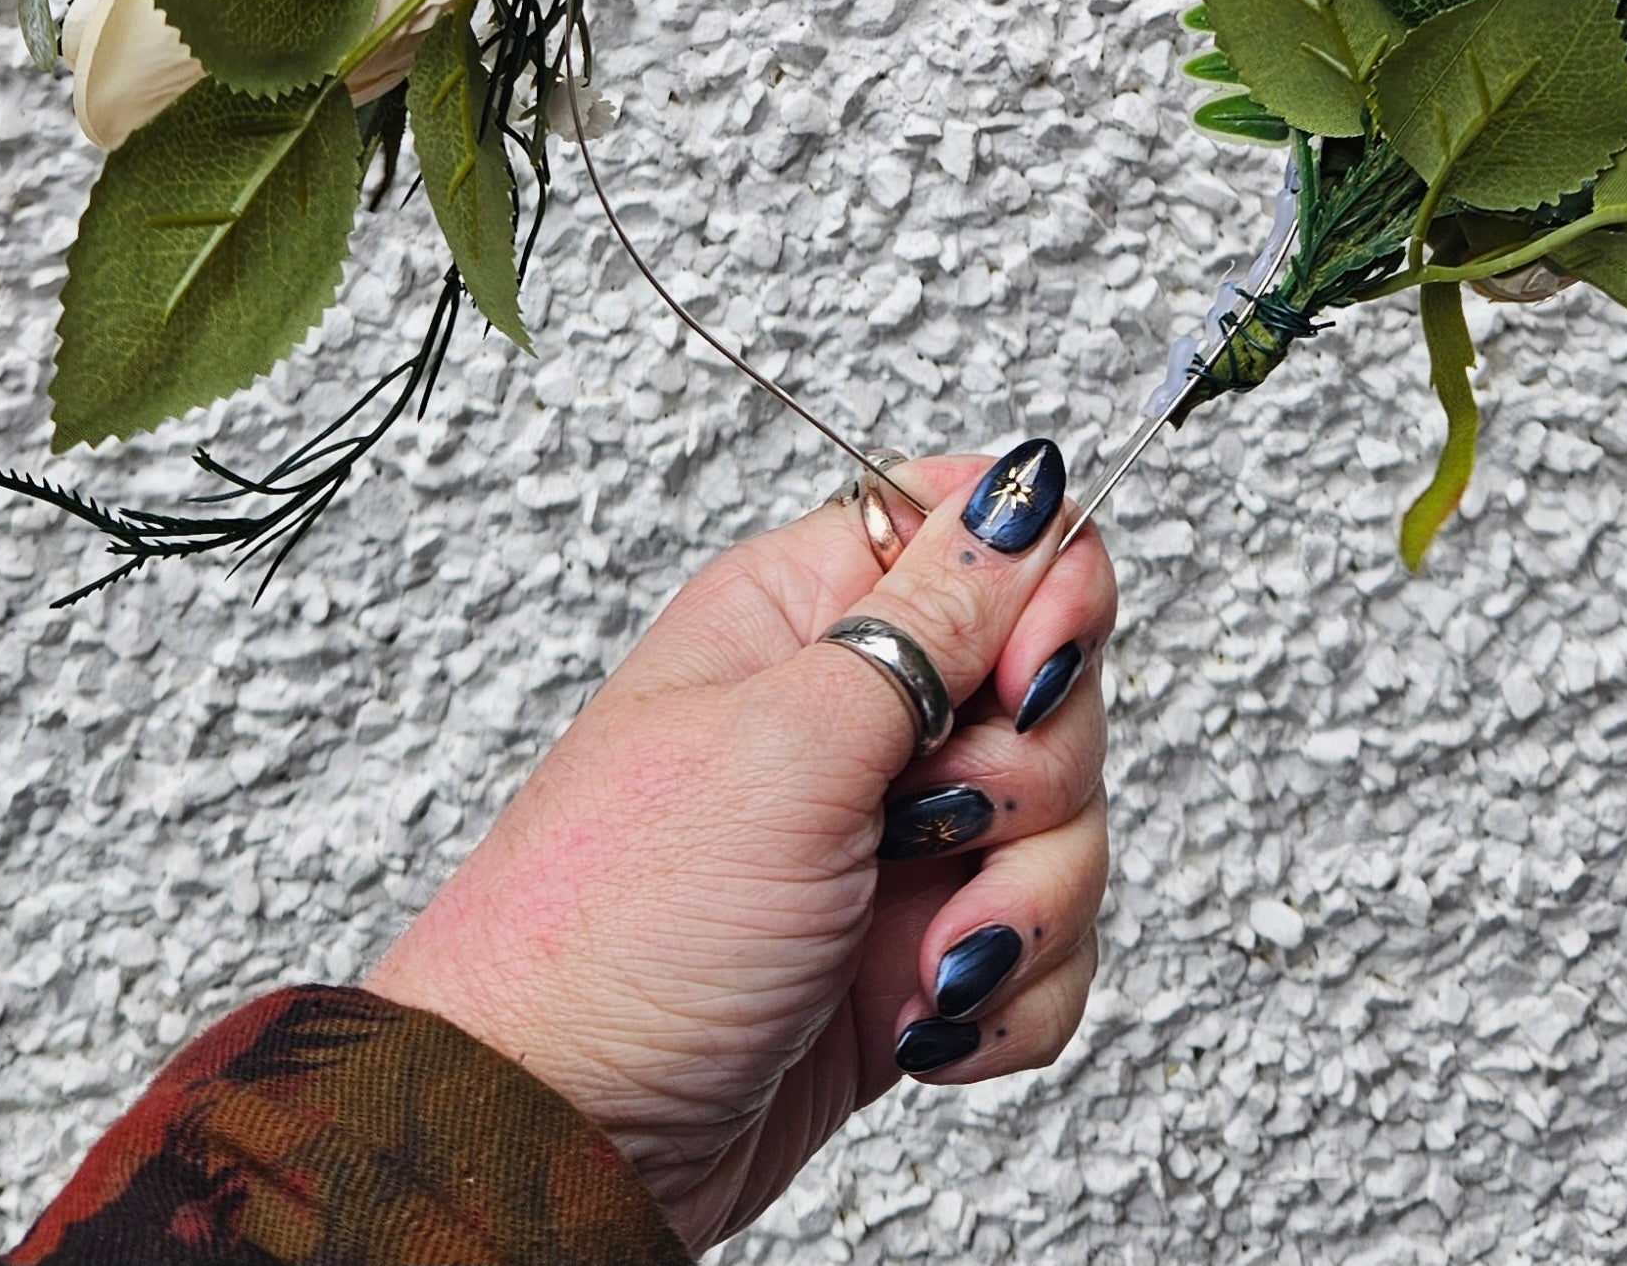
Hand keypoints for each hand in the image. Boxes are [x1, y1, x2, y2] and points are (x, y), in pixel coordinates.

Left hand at [366, 442, 1115, 1252]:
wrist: (560, 1140)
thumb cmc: (612, 930)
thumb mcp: (788, 744)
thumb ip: (936, 618)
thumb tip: (1026, 486)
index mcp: (809, 614)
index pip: (987, 534)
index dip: (1042, 593)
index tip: (1024, 675)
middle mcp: (860, 715)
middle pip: (1051, 690)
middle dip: (1027, 784)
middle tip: (931, 828)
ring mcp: (894, 842)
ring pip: (1066, 830)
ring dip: (1018, 910)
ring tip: (920, 957)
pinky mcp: (917, 956)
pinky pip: (1047, 952)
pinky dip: (1008, 1001)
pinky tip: (927, 1025)